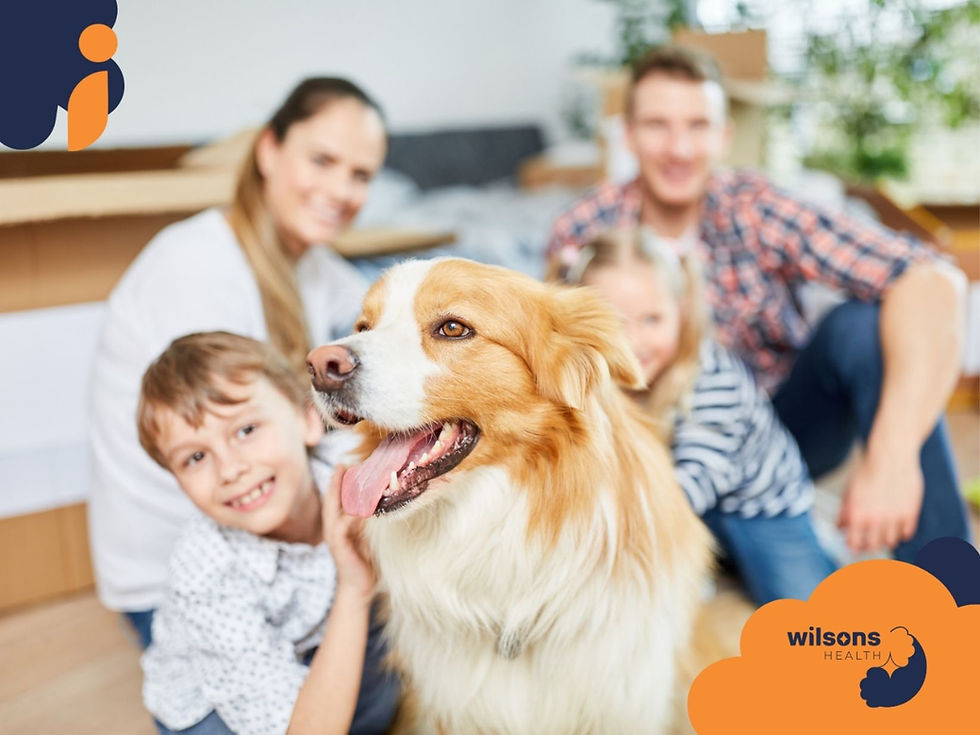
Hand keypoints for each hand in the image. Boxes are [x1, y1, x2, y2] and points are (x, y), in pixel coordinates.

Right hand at [322, 465, 375, 600]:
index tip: (346, 464)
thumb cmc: (366, 559)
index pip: (336, 498)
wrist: (360, 586)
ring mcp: (334, 537)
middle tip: (342, 464)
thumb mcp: (368, 534)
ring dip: (339, 493)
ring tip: (345, 477)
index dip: (339, 481)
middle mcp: (333, 528)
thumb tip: (381, 500)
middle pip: (330, 499)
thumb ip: (368, 519)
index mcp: (339, 524)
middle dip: (335, 481)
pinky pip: (342, 527)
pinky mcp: (339, 547)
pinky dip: (350, 516)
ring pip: (332, 510)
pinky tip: (358, 507)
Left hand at [837, 448, 923, 553]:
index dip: (853, 547)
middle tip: (869, 541)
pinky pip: (906, 533)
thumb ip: (845, 512)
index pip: (854, 544)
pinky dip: (901, 531)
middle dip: (869, 545)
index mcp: (857, 514)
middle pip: (873, 546)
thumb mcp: (849, 491)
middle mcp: (876, 519)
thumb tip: (840, 528)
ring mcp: (894, 517)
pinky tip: (897, 523)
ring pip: (891, 542)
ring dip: (886, 538)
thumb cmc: (867, 472)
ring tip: (883, 529)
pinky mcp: (910, 513)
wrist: (890, 456)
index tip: (854, 546)